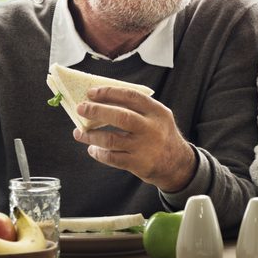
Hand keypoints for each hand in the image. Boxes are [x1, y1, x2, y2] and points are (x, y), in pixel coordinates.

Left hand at [72, 86, 196, 192]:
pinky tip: (93, 149)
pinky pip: (112, 158)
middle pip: (120, 117)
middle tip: (81, 108)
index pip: (131, 97)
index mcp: (157, 112)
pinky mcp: (138, 164)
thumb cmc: (161, 135)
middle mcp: (152, 128)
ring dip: (91, 135)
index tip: (92, 92)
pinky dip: (98, 153)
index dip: (109, 93)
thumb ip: (137, 108)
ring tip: (79, 133)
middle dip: (97, 111)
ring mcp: (145, 147)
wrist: (177, 164)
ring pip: (111, 140)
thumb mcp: (158, 117)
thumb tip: (103, 100)